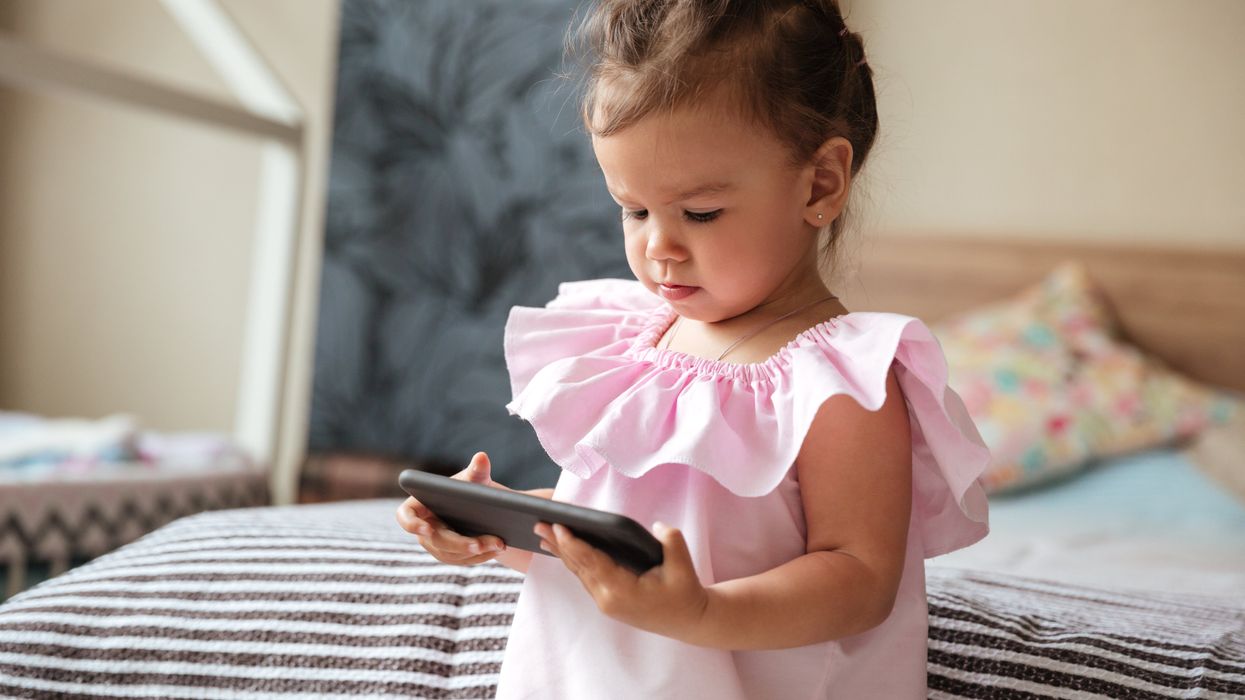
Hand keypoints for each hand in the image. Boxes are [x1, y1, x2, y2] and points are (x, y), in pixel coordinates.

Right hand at [396, 452, 507, 565]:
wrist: (485, 505)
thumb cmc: (471, 487)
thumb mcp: (474, 478)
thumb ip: (477, 470)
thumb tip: (482, 457)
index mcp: (419, 505)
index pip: (406, 517)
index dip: (412, 524)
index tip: (426, 529)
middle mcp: (423, 528)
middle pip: (436, 540)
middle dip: (459, 543)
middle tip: (479, 543)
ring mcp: (436, 544)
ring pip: (451, 554)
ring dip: (475, 552)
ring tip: (498, 544)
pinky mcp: (451, 555)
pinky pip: (463, 560)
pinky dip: (481, 556)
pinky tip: (497, 548)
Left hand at [536, 520, 709, 640]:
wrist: (689, 621)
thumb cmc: (685, 593)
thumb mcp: (683, 564)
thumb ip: (670, 539)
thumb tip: (654, 526)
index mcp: (622, 591)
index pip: (592, 562)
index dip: (573, 543)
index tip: (558, 526)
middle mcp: (608, 599)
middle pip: (578, 567)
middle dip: (558, 544)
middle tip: (539, 523)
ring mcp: (606, 602)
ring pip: (579, 573)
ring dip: (562, 552)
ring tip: (544, 533)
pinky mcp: (608, 601)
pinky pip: (586, 577)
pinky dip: (574, 561)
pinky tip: (564, 549)